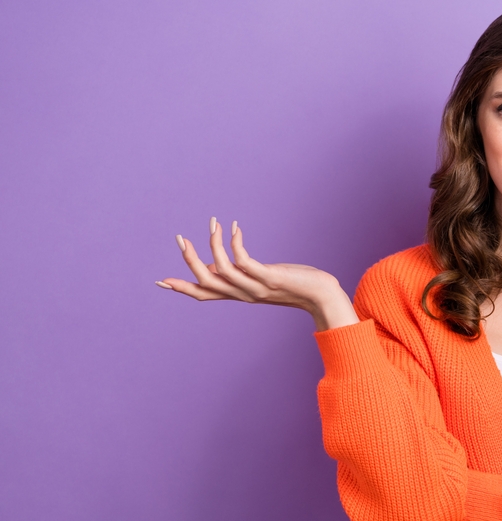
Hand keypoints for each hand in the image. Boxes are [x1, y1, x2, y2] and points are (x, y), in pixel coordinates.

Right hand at [156, 217, 359, 331]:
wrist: (322, 296)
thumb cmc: (294, 285)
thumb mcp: (261, 280)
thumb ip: (240, 275)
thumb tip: (217, 265)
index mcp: (239, 295)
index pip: (204, 294)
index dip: (182, 288)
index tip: (160, 281)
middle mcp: (244, 294)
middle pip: (206, 282)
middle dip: (191, 260)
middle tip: (180, 238)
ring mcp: (256, 287)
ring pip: (222, 270)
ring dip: (213, 245)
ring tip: (213, 223)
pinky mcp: (269, 278)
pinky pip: (244, 261)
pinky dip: (235, 243)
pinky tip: (234, 228)